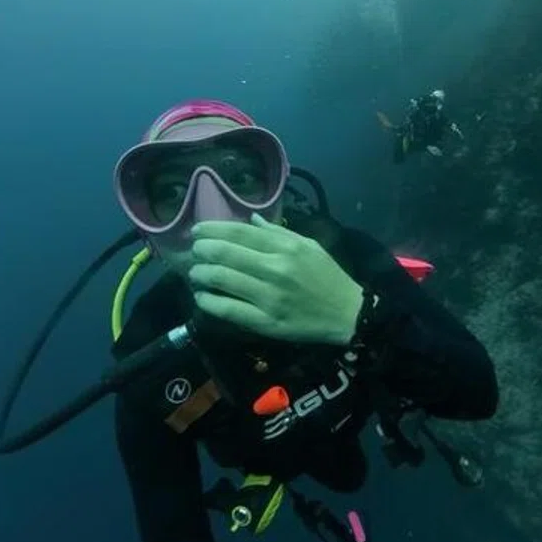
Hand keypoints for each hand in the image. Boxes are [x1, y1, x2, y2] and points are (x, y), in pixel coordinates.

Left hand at [188, 217, 363, 343]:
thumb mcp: (309, 246)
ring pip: (222, 279)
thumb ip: (278, 232)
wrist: (347, 314)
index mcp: (285, 247)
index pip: (239, 232)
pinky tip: (202, 297)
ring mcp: (268, 297)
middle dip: (201, 250)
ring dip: (200, 274)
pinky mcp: (266, 322)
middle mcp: (275, 269)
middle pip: (225, 254)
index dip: (212, 229)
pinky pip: (228, 309)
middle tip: (194, 252)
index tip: (197, 231)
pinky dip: (209, 301)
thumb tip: (250, 220)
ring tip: (196, 274)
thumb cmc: (327, 276)